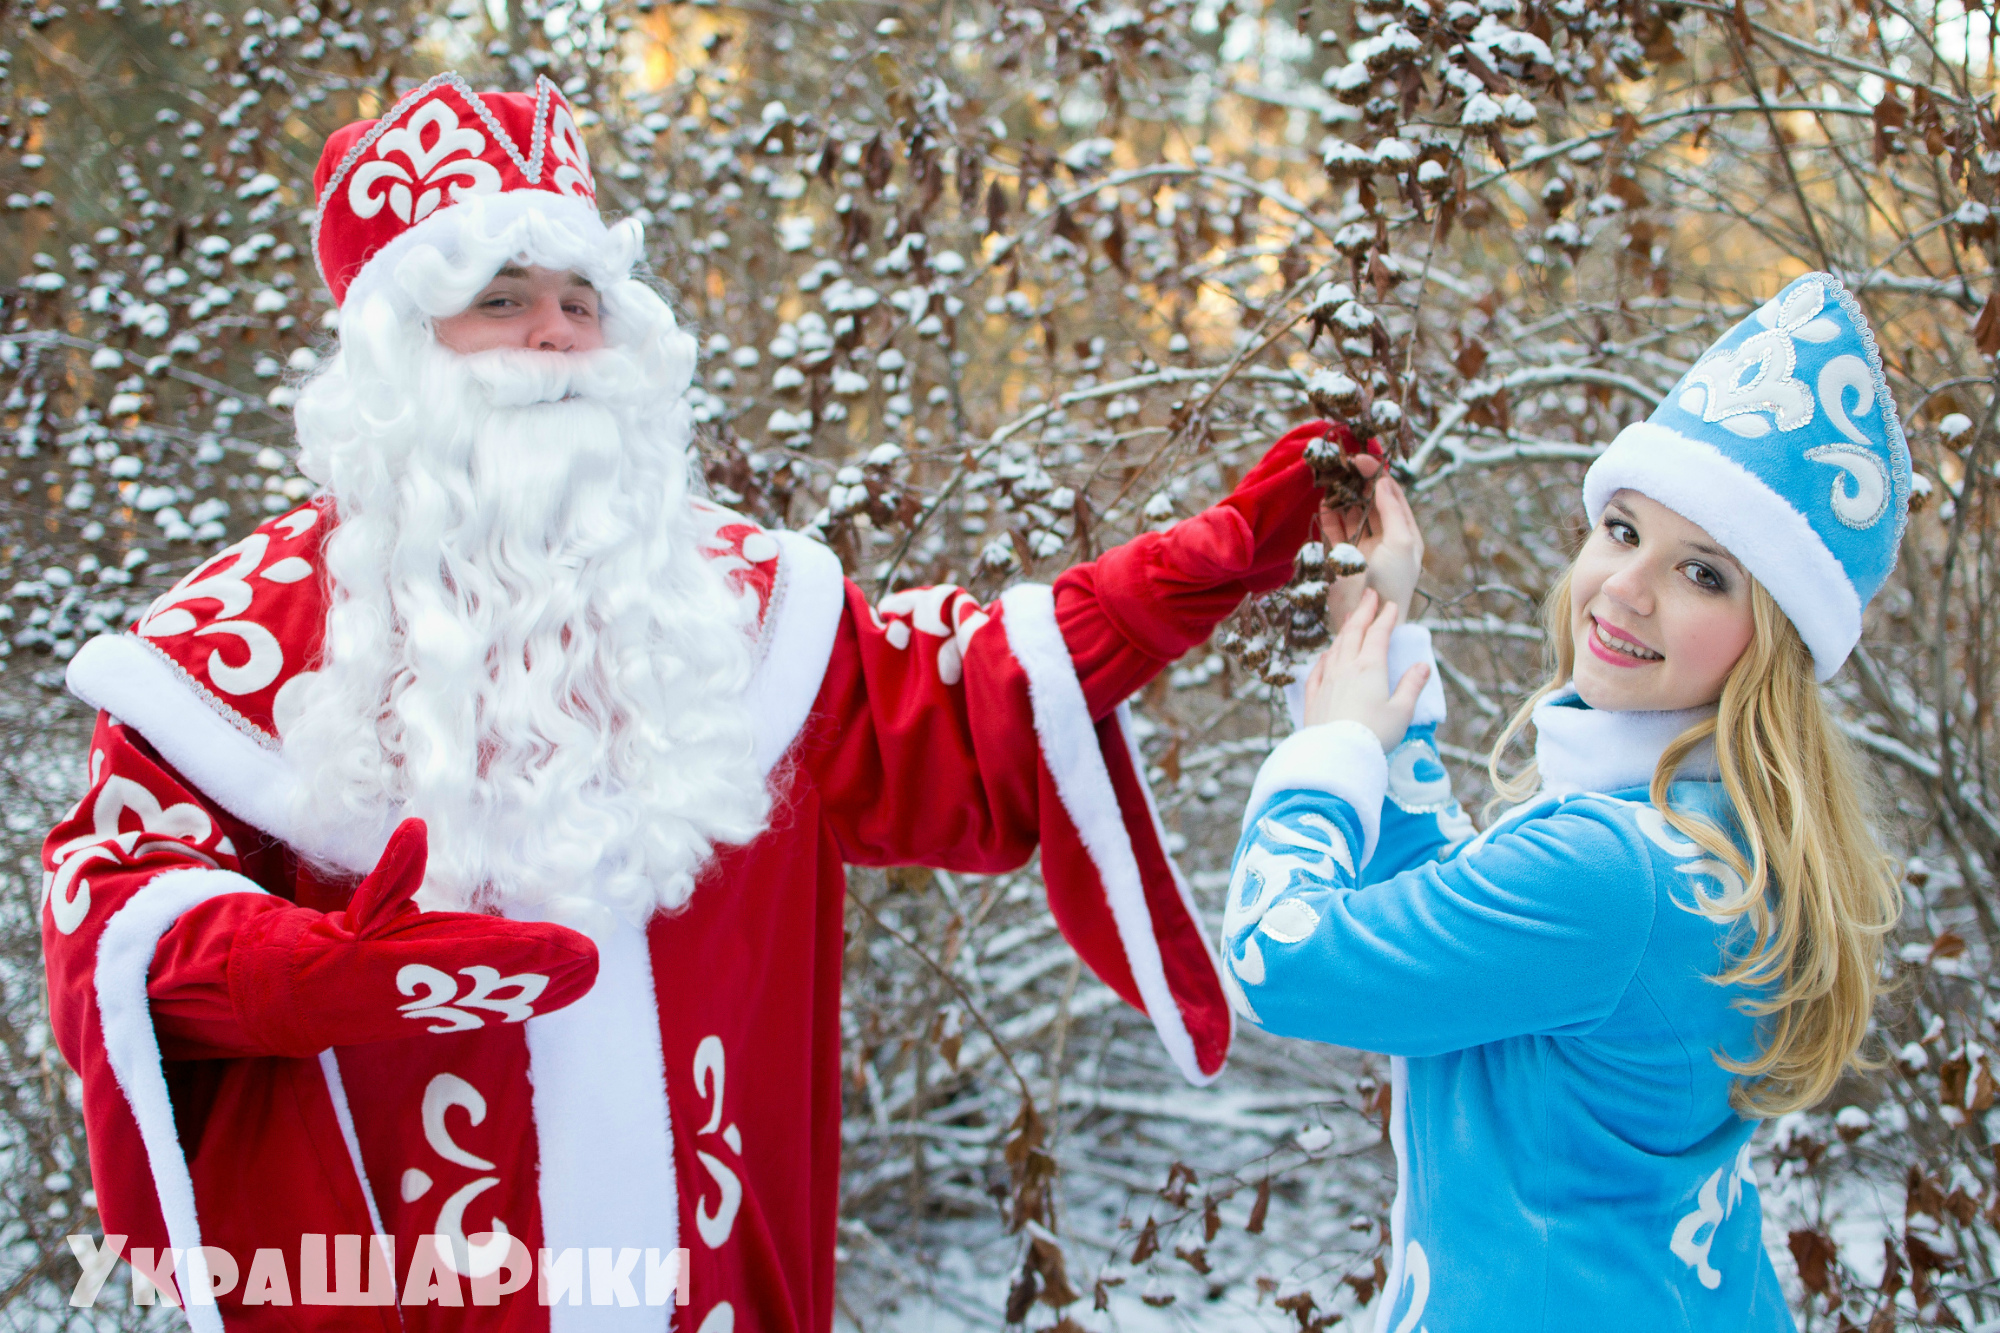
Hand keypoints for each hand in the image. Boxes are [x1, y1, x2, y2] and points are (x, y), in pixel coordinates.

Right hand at [228, 819, 599, 1055]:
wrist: (313, 997)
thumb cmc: (342, 945)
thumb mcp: (362, 906)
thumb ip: (393, 871)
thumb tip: (416, 825)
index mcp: (409, 960)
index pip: (475, 952)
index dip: (521, 948)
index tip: (560, 940)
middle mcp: (432, 989)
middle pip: (499, 980)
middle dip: (545, 970)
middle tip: (591, 957)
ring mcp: (442, 1006)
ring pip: (504, 997)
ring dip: (548, 987)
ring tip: (590, 971)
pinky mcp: (447, 1015)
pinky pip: (496, 1008)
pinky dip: (531, 1000)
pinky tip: (561, 991)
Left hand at [1302, 590, 1431, 750]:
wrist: (1337, 755)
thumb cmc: (1374, 735)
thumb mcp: (1401, 712)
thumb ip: (1411, 686)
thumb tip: (1423, 666)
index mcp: (1370, 668)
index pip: (1378, 635)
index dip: (1385, 618)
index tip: (1391, 605)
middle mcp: (1345, 668)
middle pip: (1354, 633)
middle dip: (1363, 612)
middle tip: (1369, 595)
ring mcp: (1326, 681)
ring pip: (1335, 648)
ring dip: (1344, 630)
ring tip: (1350, 618)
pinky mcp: (1314, 697)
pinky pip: (1317, 670)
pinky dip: (1325, 657)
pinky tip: (1326, 655)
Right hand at [1319, 462, 1423, 627]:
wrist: (1369, 620)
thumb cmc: (1392, 583)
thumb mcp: (1402, 543)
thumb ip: (1392, 511)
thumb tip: (1383, 482)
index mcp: (1405, 533)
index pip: (1393, 495)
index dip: (1379, 475)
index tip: (1362, 460)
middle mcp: (1385, 537)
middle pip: (1371, 501)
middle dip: (1358, 482)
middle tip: (1342, 465)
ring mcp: (1363, 547)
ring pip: (1351, 514)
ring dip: (1342, 497)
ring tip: (1331, 479)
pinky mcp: (1343, 557)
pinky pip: (1335, 530)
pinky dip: (1330, 516)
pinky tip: (1325, 503)